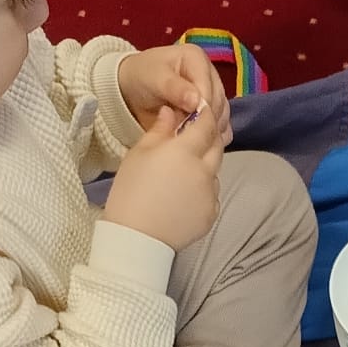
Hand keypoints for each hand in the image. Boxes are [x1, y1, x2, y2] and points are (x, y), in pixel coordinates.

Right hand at [103, 105, 224, 250]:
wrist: (136, 237)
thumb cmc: (131, 191)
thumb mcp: (140, 153)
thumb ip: (160, 130)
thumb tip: (171, 112)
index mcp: (185, 151)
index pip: (206, 124)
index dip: (204, 114)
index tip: (200, 109)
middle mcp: (203, 171)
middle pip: (217, 146)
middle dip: (209, 137)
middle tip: (195, 136)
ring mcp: (210, 195)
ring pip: (215, 171)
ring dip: (206, 165)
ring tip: (185, 170)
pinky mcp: (211, 215)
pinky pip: (212, 195)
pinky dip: (204, 189)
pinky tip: (186, 194)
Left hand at [117, 43, 231, 143]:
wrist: (134, 90)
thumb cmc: (142, 78)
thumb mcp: (153, 79)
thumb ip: (174, 88)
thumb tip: (197, 102)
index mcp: (197, 59)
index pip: (209, 89)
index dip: (200, 109)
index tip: (184, 124)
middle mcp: (210, 74)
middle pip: (218, 104)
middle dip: (202, 120)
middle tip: (181, 130)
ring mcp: (213, 94)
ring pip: (221, 117)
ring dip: (207, 130)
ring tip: (185, 135)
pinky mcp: (213, 112)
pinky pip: (221, 128)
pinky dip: (211, 137)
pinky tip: (195, 140)